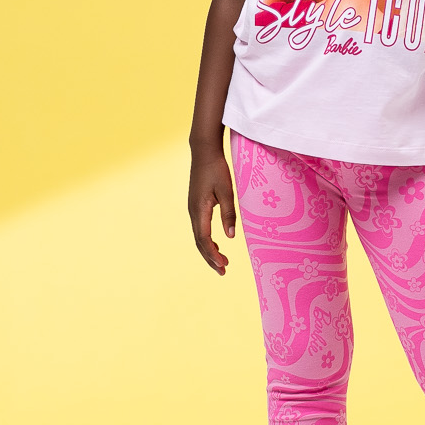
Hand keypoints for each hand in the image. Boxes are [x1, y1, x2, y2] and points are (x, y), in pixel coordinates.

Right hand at [188, 140, 237, 273]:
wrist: (203, 152)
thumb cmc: (217, 169)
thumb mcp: (227, 191)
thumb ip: (229, 213)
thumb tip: (231, 236)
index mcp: (200, 210)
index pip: (204, 239)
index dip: (213, 254)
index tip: (224, 265)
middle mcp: (193, 212)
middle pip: (199, 242)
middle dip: (210, 258)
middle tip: (223, 272)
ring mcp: (193, 209)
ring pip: (199, 237)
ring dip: (209, 251)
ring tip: (221, 263)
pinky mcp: (195, 206)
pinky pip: (200, 229)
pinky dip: (206, 241)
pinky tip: (216, 244)